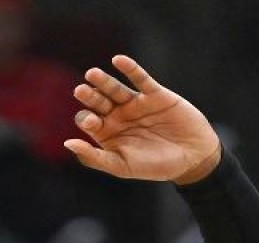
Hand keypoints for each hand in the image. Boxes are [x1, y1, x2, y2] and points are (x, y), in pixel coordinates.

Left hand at [64, 55, 220, 183]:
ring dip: (104, 81)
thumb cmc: (154, 166)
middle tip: (81, 90)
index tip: (91, 121)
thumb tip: (67, 144)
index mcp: (106, 133)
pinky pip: (140, 79)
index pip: (88, 121)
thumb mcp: (121, 166)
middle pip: (98, 102)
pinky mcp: (155, 94)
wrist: (192, 158)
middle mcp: (117, 116)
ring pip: (115, 89)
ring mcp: (135, 104)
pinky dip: (130, 69)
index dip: (86, 119)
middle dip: (90, 96)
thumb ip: (94, 157)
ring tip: (92, 74)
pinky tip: (119, 60)